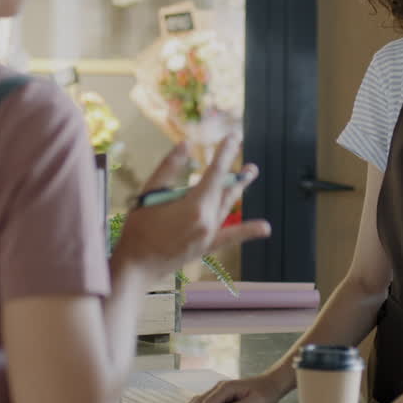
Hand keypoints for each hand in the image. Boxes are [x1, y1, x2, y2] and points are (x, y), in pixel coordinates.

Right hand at [114, 136, 269, 277]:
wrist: (137, 266)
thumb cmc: (139, 228)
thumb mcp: (150, 193)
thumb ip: (169, 167)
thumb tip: (185, 144)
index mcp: (195, 205)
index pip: (215, 172)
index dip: (226, 152)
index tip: (235, 136)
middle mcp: (208, 220)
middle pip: (226, 188)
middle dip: (236, 170)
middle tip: (245, 154)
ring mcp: (210, 234)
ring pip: (228, 205)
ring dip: (239, 188)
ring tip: (250, 172)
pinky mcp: (207, 246)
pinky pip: (231, 236)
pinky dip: (248, 230)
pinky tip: (265, 228)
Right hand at [175, 371, 291, 402]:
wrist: (271, 383)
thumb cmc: (265, 391)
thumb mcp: (257, 401)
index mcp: (228, 387)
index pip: (211, 401)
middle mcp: (221, 387)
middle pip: (201, 399)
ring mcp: (220, 390)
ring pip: (200, 399)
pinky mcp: (221, 395)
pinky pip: (205, 401)